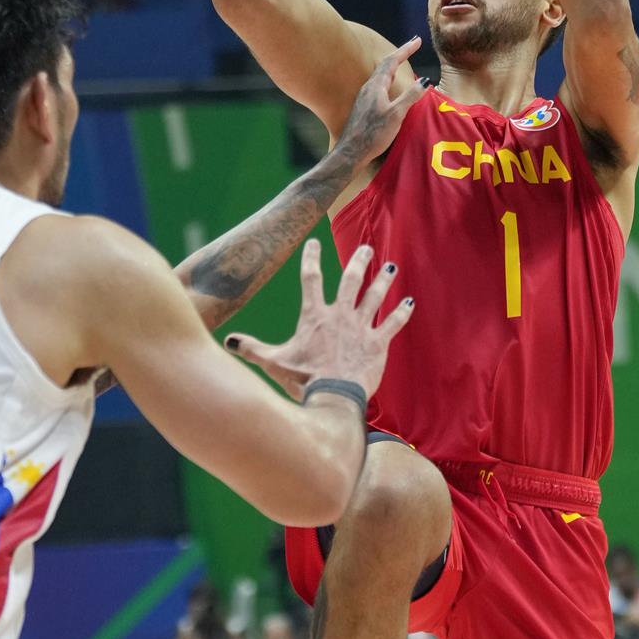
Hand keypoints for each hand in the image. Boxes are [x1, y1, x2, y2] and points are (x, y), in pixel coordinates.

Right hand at [225, 239, 411, 399]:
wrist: (332, 396)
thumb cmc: (302, 379)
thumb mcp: (273, 362)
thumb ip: (252, 349)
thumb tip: (228, 341)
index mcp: (315, 316)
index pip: (311, 279)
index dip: (312, 258)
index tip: (315, 242)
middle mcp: (340, 315)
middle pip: (351, 280)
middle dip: (359, 261)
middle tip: (366, 248)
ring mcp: (361, 328)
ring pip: (374, 297)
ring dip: (383, 281)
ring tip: (390, 268)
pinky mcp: (378, 344)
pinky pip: (392, 324)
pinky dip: (402, 313)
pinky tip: (410, 303)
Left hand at [333, 37, 426, 171]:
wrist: (351, 152)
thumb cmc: (373, 134)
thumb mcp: (396, 114)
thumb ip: (410, 96)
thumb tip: (424, 80)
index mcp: (376, 86)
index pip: (392, 61)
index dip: (405, 49)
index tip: (418, 40)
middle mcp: (368, 88)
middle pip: (385, 65)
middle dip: (400, 54)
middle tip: (413, 45)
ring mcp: (364, 97)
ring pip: (381, 75)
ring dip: (393, 65)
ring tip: (402, 61)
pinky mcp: (363, 107)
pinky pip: (378, 85)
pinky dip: (388, 78)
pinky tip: (389, 86)